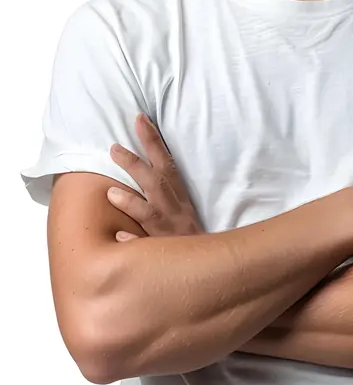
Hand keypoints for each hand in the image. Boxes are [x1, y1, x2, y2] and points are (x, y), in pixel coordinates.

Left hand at [107, 112, 204, 241]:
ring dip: (131, 203)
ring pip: (150, 214)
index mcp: (179, 196)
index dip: (153, 140)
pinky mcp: (164, 252)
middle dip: (136, 164)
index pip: (166, 163)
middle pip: (156, 182)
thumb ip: (163, 191)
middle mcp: (174, 210)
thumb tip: (143, 166)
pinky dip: (134, 242)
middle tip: (113, 148)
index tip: (139, 118)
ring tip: (110, 193)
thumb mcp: (181, 209)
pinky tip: (120, 237)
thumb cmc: (189, 237)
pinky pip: (146, 248)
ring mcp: (168, 231)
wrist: (209, 266)